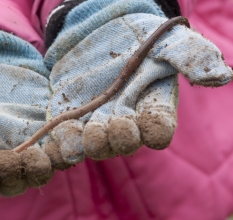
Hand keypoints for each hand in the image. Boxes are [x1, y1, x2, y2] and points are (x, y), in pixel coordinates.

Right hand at [0, 27, 65, 206]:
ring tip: (51, 152)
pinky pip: (65, 142)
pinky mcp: (52, 129)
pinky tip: (75, 135)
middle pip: (19, 182)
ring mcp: (33, 147)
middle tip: (24, 155)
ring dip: (50, 162)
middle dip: (22, 173)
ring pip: (46, 167)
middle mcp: (8, 163)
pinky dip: (70, 142)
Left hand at [44, 13, 231, 162]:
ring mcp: (95, 122)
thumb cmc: (140, 38)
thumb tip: (221, 76)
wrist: (101, 32)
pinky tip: (54, 141)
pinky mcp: (70, 117)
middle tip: (112, 124)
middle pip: (122, 142)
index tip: (154, 129)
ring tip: (82, 134)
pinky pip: (65, 137)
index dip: (156, 131)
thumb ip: (191, 57)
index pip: (158, 128)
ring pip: (92, 144)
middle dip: (117, 137)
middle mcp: (125, 122)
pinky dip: (60, 142)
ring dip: (87, 143)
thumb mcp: (167, 42)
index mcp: (152, 108)